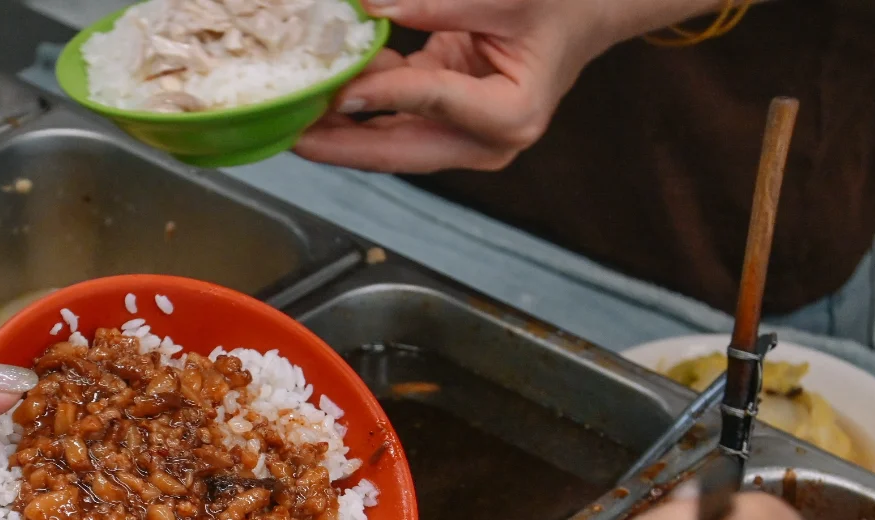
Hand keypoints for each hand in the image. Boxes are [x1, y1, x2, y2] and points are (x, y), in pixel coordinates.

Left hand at [295, 0, 717, 172]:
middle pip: (401, 149)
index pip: (434, 103)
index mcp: (512, 115)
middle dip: (343, 145)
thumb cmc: (559, 5)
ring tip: (292, 118)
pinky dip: (361, 105)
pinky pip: (393, 121)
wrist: (584, 14)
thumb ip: (439, 3)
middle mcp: (488, 144)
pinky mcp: (446, 125)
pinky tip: (323, 91)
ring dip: (342, 131)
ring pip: (390, 143)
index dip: (385, 96)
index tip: (342, 90)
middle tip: (291, 136)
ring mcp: (465, 140)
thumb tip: (373, 7)